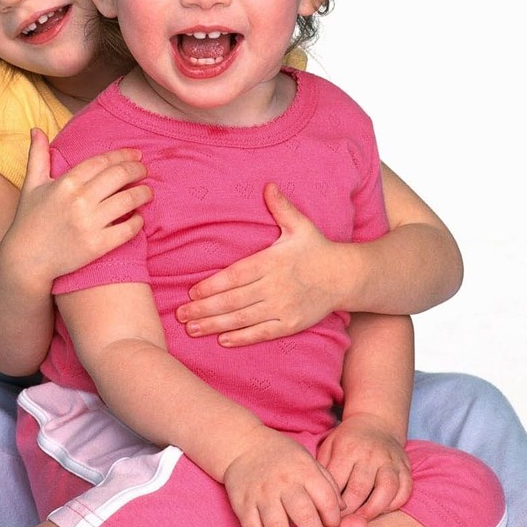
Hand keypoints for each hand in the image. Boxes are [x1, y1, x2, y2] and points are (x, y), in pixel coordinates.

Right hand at [1, 129, 151, 284]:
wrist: (26, 260)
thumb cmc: (28, 220)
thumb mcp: (31, 185)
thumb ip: (38, 155)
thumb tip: (36, 129)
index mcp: (66, 183)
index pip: (102, 161)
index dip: (123, 155)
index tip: (136, 154)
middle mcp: (79, 200)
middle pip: (120, 176)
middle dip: (138, 170)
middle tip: (145, 170)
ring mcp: (89, 223)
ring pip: (129, 200)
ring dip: (143, 193)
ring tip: (148, 192)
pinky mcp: (97, 245)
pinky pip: (128, 230)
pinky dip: (138, 222)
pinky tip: (139, 218)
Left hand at [177, 183, 340, 345]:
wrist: (346, 276)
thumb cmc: (317, 249)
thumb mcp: (300, 225)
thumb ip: (281, 207)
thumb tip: (268, 185)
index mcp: (272, 262)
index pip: (236, 275)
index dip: (212, 285)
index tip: (191, 292)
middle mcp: (275, 286)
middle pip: (233, 300)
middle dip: (204, 308)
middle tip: (180, 315)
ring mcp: (283, 307)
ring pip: (243, 319)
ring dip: (215, 325)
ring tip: (192, 329)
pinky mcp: (291, 323)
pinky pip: (262, 333)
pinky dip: (242, 338)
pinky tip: (222, 340)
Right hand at [223, 428, 342, 526]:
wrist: (243, 445)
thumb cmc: (282, 457)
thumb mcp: (308, 461)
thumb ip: (327, 484)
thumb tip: (344, 511)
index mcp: (304, 470)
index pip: (326, 500)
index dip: (334, 520)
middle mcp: (283, 482)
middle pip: (304, 516)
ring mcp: (261, 493)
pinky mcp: (242, 504)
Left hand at [316, 414, 411, 518]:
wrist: (376, 423)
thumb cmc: (347, 441)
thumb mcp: (329, 447)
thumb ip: (323, 470)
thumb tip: (316, 499)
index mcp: (347, 449)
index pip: (337, 482)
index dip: (330, 504)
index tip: (324, 517)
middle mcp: (370, 454)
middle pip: (359, 490)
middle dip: (349, 512)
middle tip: (341, 526)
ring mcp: (390, 460)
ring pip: (386, 491)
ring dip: (373, 511)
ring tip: (361, 522)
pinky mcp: (405, 467)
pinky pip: (404, 490)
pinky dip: (394, 504)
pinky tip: (381, 511)